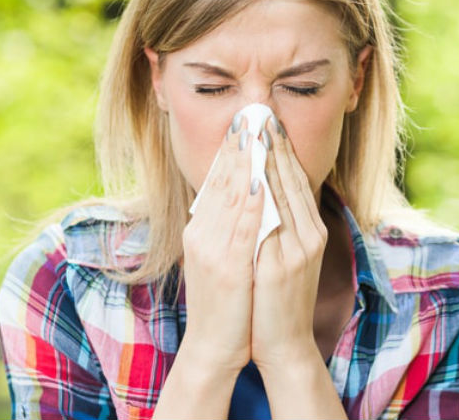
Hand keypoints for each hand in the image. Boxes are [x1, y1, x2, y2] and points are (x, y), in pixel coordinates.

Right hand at [179, 117, 263, 374]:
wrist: (215, 347)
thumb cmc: (226, 303)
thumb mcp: (222, 257)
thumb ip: (228, 227)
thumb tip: (242, 196)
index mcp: (201, 230)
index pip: (217, 181)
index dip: (231, 149)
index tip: (244, 121)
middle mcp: (202, 234)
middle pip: (222, 181)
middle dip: (238, 145)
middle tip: (250, 112)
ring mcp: (213, 250)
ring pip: (231, 196)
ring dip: (244, 161)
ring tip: (255, 131)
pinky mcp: (228, 267)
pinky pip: (242, 226)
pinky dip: (249, 200)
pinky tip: (258, 178)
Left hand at [250, 116, 328, 369]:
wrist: (283, 344)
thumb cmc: (276, 300)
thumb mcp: (282, 256)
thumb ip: (278, 224)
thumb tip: (262, 190)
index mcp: (310, 231)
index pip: (294, 180)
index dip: (281, 148)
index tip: (266, 120)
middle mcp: (309, 235)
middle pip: (292, 179)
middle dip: (274, 144)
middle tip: (260, 111)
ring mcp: (299, 249)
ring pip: (284, 194)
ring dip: (268, 160)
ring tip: (254, 131)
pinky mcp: (284, 265)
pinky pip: (273, 222)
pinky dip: (263, 196)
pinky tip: (252, 175)